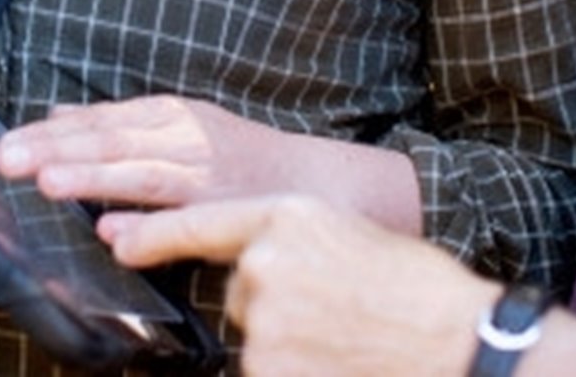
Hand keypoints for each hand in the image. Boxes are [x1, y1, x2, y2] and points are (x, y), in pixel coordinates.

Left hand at [0, 95, 419, 232]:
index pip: (105, 119)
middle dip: (59, 150)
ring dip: (95, 177)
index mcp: (174, 116)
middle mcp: (190, 138)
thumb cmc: (246, 161)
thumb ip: (120, 125)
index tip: (8, 140)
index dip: (55, 131)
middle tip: (8, 159)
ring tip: (49, 184)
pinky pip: (184, 221)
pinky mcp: (229, 213)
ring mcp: (209, 176)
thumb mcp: (183, 126)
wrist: (327, 183)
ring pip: (143, 173)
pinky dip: (148, 228)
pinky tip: (114, 235)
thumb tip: (55, 116)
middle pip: (115, 139)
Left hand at [103, 197, 575, 376]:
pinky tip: (340, 359)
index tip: (115, 239)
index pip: (202, 222)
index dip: (154, 234)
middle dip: (275, 309)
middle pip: (240, 294)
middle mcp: (264, 260)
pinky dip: (296, 368)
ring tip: (348, 337)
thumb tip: (255, 272)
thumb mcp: (349, 238)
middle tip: (338, 314)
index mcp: (287, 214)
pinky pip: (264, 371)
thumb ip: (292, 246)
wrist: (459, 338)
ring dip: (290, 346)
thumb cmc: (417, 290)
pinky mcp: (267, 366)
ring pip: (257, 338)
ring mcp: (264, 318)